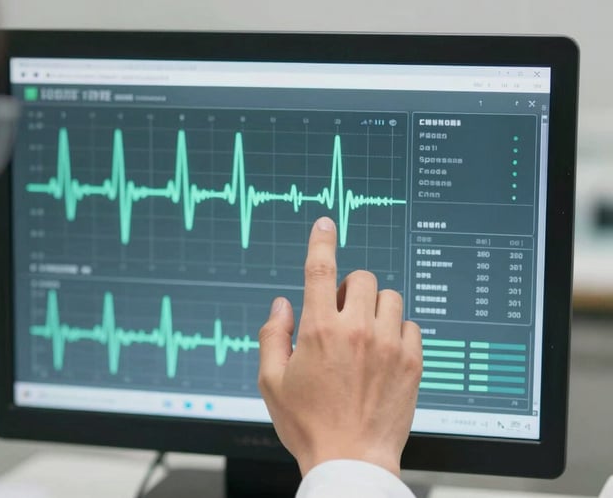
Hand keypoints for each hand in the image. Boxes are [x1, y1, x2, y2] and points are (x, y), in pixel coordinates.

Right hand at [257, 216, 421, 476]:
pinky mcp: (412, 361)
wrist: (351, 461)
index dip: (321, 241)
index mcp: (319, 330)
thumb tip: (282, 304)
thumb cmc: (308, 424)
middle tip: (339, 313)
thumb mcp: (272, 381)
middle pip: (362, 277)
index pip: (320, 269)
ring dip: (374, 306)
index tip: (326, 223)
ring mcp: (388, 344)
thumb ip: (273, 335)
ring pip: (389, 297)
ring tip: (364, 333)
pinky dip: (396, 329)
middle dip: (348, 288)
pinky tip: (383, 350)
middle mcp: (357, 330)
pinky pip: (410, 324)